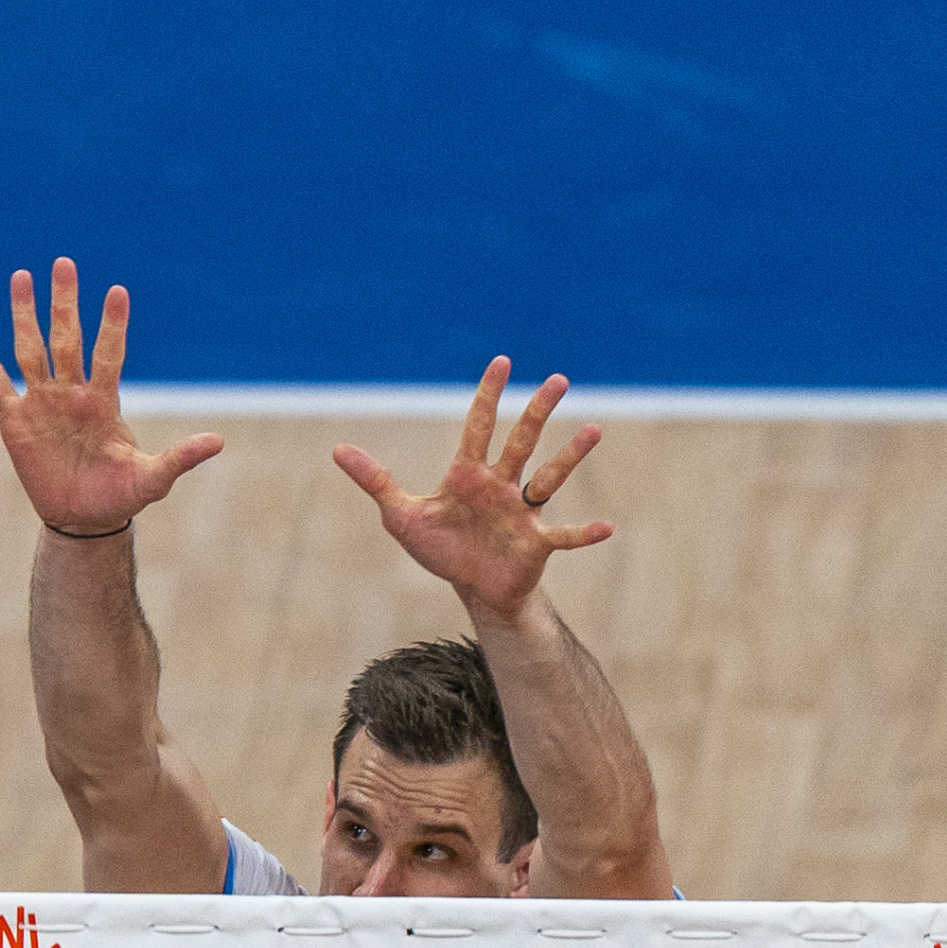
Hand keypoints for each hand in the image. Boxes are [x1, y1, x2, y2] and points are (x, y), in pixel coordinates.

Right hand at [0, 261, 224, 536]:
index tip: (117, 292)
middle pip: (66, 338)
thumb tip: (218, 441)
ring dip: (25, 314)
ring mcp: (42, 402)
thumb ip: (179, 457)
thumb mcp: (151, 479)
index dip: (112, 325)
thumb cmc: (119, 496)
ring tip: (21, 276)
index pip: (108, 354)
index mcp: (103, 401)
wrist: (82, 519)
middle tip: (64, 263)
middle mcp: (71, 393)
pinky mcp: (15, 419)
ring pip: (31, 349)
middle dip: (64, 302)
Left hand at [334, 361, 609, 617]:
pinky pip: (564, 535)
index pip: (479, 426)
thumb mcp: (402, 516)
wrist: (471, 585)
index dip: (488, 396)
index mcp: (468, 475)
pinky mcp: (536, 542)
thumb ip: (376, 481)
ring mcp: (522, 512)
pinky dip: (585, 533)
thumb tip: (338, 450)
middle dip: (536, 412)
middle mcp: (501, 485)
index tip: (502, 361)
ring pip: (549, 477)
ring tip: (595, 430)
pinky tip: (608, 527)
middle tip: (558, 379)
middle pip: (520, 441)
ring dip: (570, 456)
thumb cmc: (442, 547)